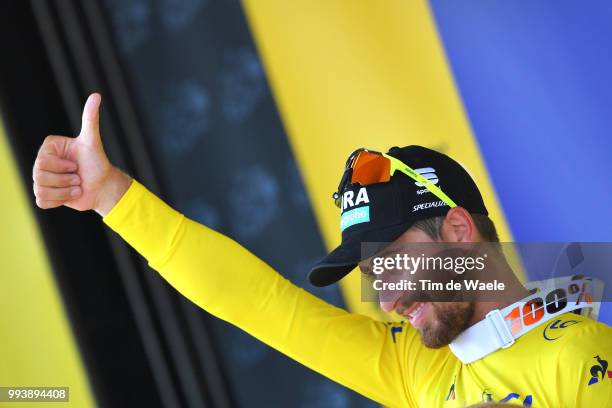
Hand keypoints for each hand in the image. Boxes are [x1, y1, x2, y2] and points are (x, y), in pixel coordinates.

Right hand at [33, 93, 131, 214]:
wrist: (102, 186)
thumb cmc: (98, 163)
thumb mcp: (92, 141)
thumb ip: (90, 119)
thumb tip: (96, 95)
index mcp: (49, 148)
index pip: (43, 161)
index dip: (63, 166)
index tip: (76, 164)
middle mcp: (41, 162)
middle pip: (39, 176)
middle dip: (65, 180)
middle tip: (77, 176)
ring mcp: (42, 179)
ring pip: (41, 190)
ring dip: (65, 192)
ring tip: (76, 186)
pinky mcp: (45, 196)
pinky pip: (42, 202)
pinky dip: (59, 201)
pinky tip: (70, 195)